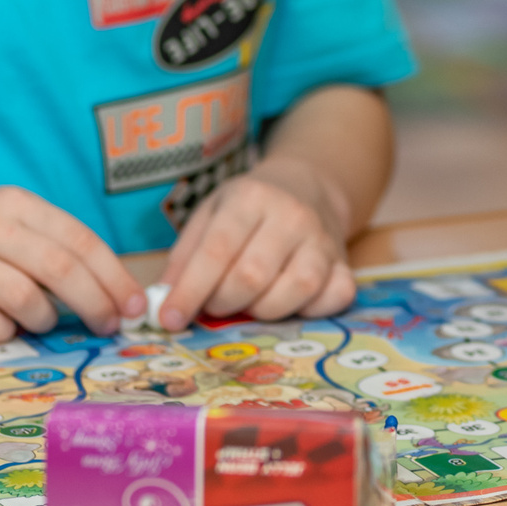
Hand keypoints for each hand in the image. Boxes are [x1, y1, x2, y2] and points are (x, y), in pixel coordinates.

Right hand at [0, 184, 146, 342]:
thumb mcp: (10, 219)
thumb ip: (53, 244)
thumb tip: (114, 291)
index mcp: (16, 202)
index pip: (78, 238)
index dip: (113, 275)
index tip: (135, 304)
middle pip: (58, 268)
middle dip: (94, 302)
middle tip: (110, 325)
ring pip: (24, 298)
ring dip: (46, 319)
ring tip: (45, 321)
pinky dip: (6, 331)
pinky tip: (5, 325)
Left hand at [155, 158, 355, 329]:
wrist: (306, 185)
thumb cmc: (248, 207)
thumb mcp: (210, 214)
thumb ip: (184, 256)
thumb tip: (161, 302)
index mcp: (251, 197)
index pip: (216, 251)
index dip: (189, 291)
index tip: (168, 320)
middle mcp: (291, 216)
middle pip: (252, 276)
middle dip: (223, 303)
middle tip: (214, 305)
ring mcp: (323, 240)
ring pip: (294, 290)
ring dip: (262, 311)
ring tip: (248, 302)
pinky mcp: (345, 264)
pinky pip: (334, 298)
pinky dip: (310, 311)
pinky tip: (290, 304)